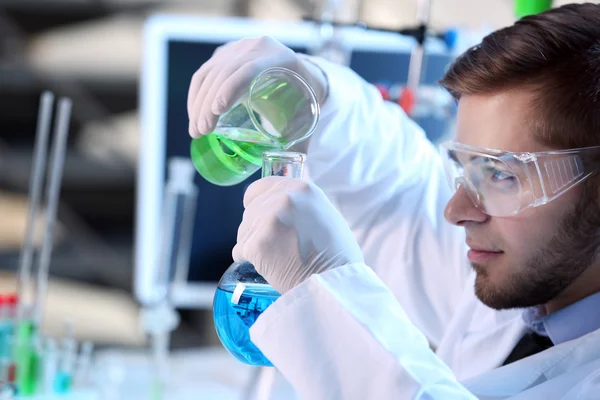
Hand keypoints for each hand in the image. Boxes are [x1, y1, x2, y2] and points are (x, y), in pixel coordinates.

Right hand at [187, 36, 327, 137]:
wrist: (302, 74)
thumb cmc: (305, 101)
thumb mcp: (307, 117)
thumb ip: (300, 145)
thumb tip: (291, 178)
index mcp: (281, 58)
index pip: (249, 69)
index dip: (230, 88)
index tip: (217, 111)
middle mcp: (258, 47)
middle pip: (225, 72)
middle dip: (209, 104)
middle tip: (202, 132)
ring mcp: (239, 48)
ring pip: (211, 73)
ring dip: (199, 103)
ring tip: (196, 131)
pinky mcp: (226, 54)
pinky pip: (205, 73)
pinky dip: (196, 95)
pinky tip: (195, 115)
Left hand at [233, 177, 363, 293]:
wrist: (333, 283)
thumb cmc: (335, 255)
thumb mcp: (323, 213)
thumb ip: (298, 205)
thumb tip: (276, 208)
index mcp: (301, 188)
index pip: (259, 187)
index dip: (256, 204)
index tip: (260, 219)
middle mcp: (283, 198)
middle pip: (250, 211)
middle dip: (256, 229)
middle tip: (276, 246)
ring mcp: (269, 219)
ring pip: (243, 231)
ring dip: (253, 245)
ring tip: (276, 258)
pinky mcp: (257, 243)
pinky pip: (240, 250)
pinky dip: (249, 260)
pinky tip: (269, 266)